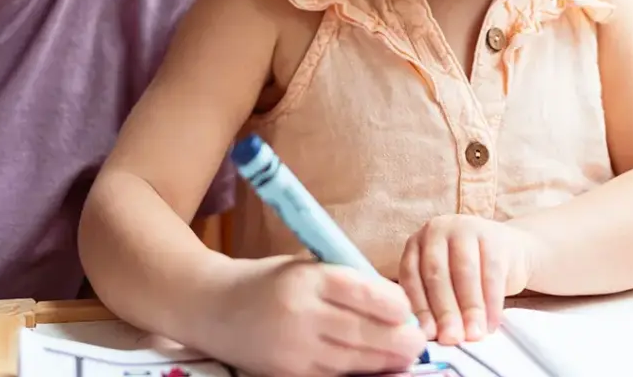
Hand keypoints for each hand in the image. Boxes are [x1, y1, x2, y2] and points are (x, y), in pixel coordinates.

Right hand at [212, 255, 426, 376]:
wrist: (214, 307)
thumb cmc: (269, 280)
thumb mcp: (304, 266)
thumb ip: (342, 280)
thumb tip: (392, 304)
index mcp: (305, 278)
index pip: (359, 291)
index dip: (391, 303)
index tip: (407, 308)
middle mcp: (299, 314)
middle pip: (360, 332)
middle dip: (395, 340)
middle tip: (418, 342)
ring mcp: (292, 350)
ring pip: (350, 361)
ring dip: (383, 363)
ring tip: (405, 359)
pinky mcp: (287, 375)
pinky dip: (357, 375)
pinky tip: (375, 372)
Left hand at [399, 216, 537, 344]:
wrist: (508, 252)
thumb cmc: (467, 275)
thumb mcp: (443, 282)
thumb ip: (432, 301)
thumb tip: (428, 337)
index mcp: (417, 243)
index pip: (411, 275)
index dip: (419, 307)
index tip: (427, 336)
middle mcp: (436, 230)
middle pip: (436, 274)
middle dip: (444, 311)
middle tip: (451, 339)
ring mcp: (465, 228)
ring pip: (464, 273)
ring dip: (469, 309)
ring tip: (474, 336)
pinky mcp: (494, 237)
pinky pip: (491, 273)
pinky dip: (492, 303)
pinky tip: (492, 324)